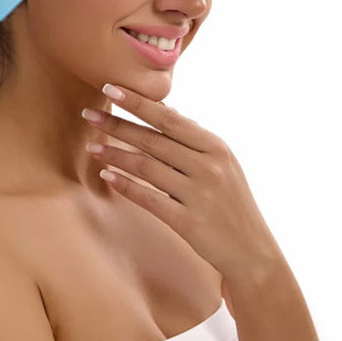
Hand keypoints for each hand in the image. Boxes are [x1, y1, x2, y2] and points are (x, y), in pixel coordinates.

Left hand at [82, 83, 284, 281]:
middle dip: (117, 125)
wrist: (252, 252)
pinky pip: (149, 198)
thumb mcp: (224, 165)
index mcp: (216, 147)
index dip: (138, 102)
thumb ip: (195, 141)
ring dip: (115, 155)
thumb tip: (165, 111)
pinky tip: (107, 176)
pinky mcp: (188, 222)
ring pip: (146, 167)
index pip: (169, 118)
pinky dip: (125, 185)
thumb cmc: (233, 204)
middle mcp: (208, 166)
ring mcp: (198, 194)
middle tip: (88, 114)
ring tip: (92, 146)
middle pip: (153, 140)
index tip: (110, 88)